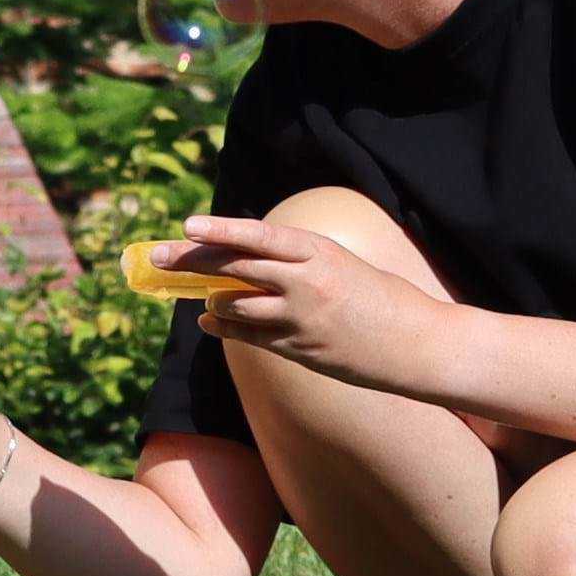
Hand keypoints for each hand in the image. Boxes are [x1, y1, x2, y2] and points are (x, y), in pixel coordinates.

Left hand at [153, 214, 446, 393]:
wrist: (416, 344)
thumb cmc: (380, 298)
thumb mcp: (340, 265)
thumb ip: (297, 261)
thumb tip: (252, 259)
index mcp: (318, 252)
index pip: (258, 236)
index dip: (220, 229)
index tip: (188, 225)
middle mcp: (305, 282)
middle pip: (235, 267)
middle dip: (192, 260)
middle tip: (159, 257)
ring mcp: (300, 319)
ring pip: (236, 304)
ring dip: (211, 297)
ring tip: (196, 292)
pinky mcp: (299, 350)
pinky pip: (250, 336)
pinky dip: (224, 326)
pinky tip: (208, 320)